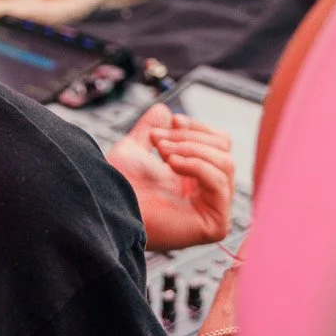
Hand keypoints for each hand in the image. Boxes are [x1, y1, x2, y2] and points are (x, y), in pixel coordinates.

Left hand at [106, 104, 234, 249]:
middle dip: (190, 137)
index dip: (198, 127)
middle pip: (223, 149)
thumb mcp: (136, 148)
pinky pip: (220, 184)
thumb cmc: (117, 184)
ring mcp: (213, 210)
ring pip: (225, 164)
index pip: (218, 143)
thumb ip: (152, 128)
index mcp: (193, 179)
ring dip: (192, 150)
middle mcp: (206, 195)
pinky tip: (172, 164)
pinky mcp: (215, 225)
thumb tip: (165, 111)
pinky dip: (197, 166)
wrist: (109, 204)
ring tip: (164, 153)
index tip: (174, 119)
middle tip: (159, 141)